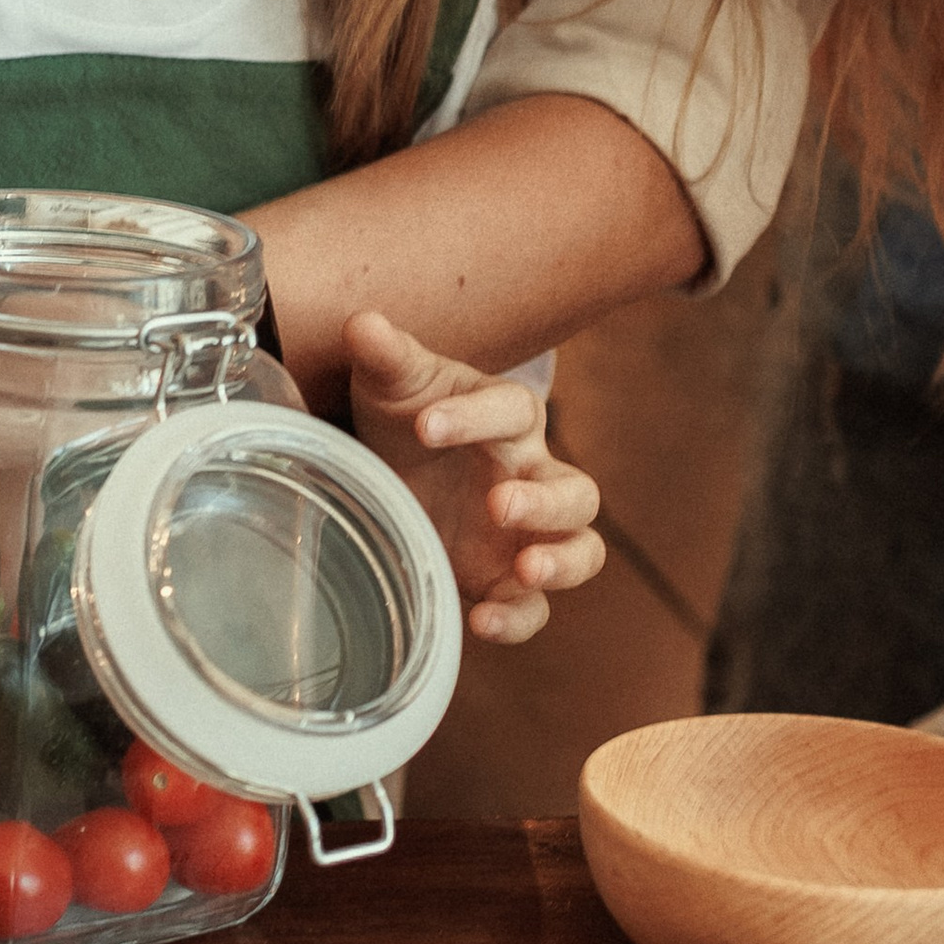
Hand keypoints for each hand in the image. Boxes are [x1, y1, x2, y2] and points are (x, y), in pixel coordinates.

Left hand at [343, 311, 603, 643]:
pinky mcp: (503, 581)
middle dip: (544, 501)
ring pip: (582, 549)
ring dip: (562, 561)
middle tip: (499, 503)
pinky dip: (518, 618)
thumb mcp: (391, 384)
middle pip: (575, 490)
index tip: (425, 426)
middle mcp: (531, 476)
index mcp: (507, 420)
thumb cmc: (403, 417)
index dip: (475, 416)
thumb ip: (384, 355)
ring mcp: (525, 535)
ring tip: (526, 568)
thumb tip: (362, 322)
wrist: (389, 467)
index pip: (513, 411)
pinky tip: (481, 622)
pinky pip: (534, 607)